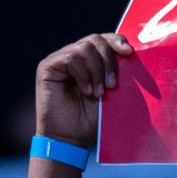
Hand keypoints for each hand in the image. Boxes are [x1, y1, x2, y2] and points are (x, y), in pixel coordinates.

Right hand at [35, 33, 131, 149]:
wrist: (70, 139)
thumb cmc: (90, 119)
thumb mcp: (109, 90)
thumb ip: (114, 69)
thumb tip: (129, 51)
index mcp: (88, 60)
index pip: (103, 39)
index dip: (116, 41)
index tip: (128, 53)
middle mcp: (73, 56)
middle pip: (95, 40)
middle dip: (109, 61)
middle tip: (113, 85)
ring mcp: (59, 60)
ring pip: (84, 48)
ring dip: (96, 71)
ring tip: (99, 93)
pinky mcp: (47, 67)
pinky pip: (70, 58)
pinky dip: (83, 74)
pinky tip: (86, 91)